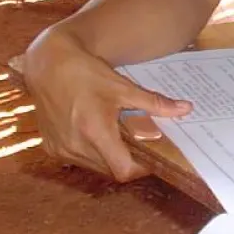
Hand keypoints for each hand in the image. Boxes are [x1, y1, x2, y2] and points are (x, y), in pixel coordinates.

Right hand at [22, 29, 192, 180]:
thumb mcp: (123, 87)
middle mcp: (75, 146)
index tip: (151, 156)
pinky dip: (90, 153)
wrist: (47, 64)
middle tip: (136, 142)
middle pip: (110, 170)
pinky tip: (94, 133)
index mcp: (95, 131)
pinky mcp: (50, 148)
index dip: (140, 168)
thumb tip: (186, 109)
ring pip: (94, 167)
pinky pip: (77, 160)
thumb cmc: (86, 72)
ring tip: (115, 136)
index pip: (123, 170)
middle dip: (126, 160)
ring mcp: (60, 150)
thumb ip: (154, 103)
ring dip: (108, 157)